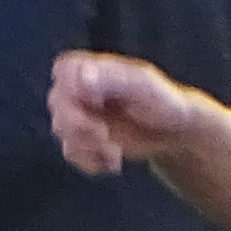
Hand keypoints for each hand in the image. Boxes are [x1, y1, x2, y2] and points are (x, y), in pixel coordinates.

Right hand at [51, 49, 210, 177]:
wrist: (174, 132)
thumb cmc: (162, 100)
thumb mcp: (142, 85)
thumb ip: (112, 78)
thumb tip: (81, 77)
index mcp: (94, 69)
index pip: (63, 69)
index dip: (70, 88)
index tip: (95, 102)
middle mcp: (83, 90)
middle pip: (57, 102)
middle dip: (78, 124)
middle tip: (103, 135)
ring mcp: (82, 114)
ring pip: (60, 130)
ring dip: (86, 146)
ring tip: (114, 151)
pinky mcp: (84, 139)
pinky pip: (71, 152)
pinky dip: (91, 161)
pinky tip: (113, 161)